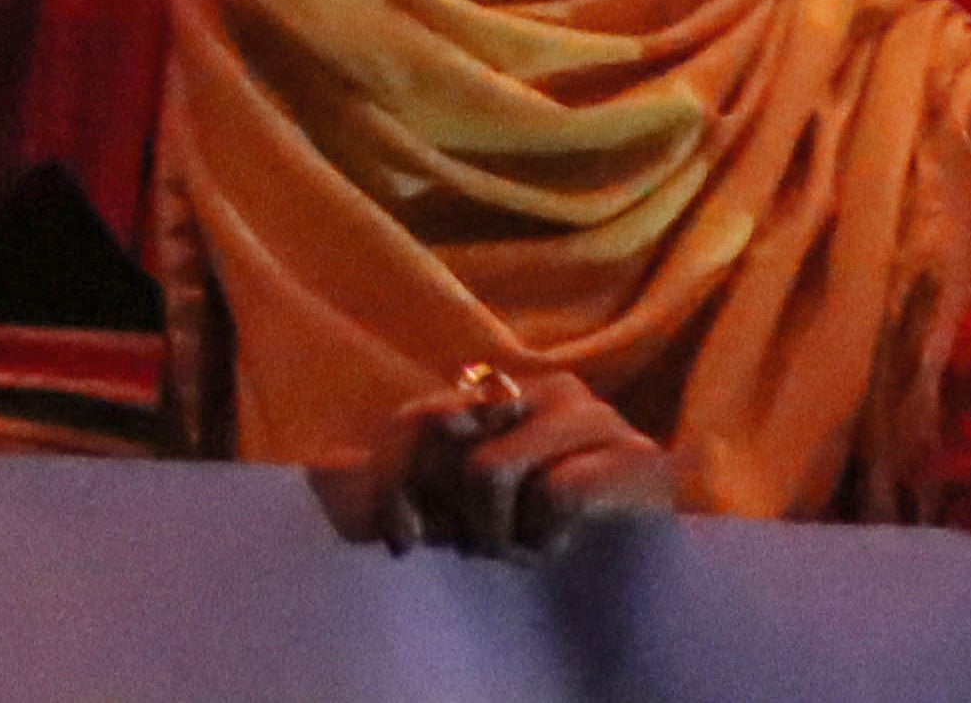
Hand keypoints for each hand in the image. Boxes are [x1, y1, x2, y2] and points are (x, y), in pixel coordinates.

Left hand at [307, 358, 672, 555]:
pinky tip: (557, 549)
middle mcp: (547, 389)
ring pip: (491, 470)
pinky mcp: (640, 459)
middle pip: (442, 436)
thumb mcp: (463, 509)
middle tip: (476, 551)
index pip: (414, 420)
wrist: (646, 579)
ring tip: (520, 552)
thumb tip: (324, 467)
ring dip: (497, 535)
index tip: (401, 546)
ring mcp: (597, 418)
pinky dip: (545, 539)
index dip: (391, 484)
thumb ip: (407, 480)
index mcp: (502, 393)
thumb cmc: (543, 535)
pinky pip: (557, 494)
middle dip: (446, 514)